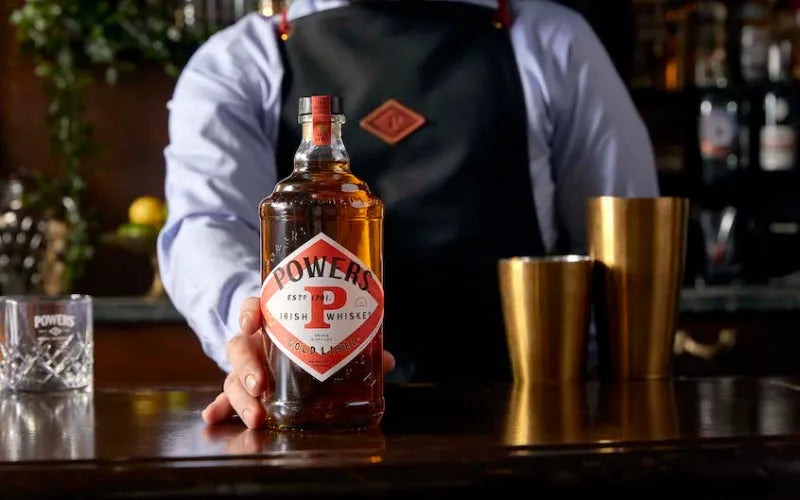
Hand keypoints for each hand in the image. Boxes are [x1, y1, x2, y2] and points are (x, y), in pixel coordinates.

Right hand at [202, 297, 394, 427]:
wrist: (282, 337)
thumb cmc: (307, 334)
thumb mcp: (328, 335)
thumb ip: (355, 348)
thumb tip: (388, 361)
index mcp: (272, 319)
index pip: (255, 305)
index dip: (251, 311)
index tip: (253, 320)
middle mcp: (254, 339)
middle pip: (240, 346)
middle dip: (246, 366)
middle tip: (259, 385)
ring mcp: (245, 363)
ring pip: (232, 375)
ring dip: (239, 394)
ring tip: (255, 414)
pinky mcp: (241, 386)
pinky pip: (225, 395)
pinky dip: (219, 406)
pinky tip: (212, 418)